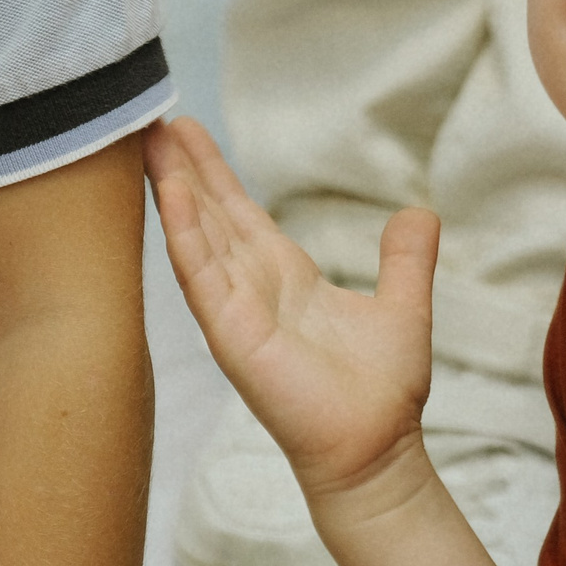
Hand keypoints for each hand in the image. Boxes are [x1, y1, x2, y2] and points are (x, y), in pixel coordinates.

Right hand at [145, 116, 437, 500]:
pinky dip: (186, 235)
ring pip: (197, 236)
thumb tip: (419, 213)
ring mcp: (236, 311)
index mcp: (286, 278)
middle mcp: (252, 289)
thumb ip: (406, 258)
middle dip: (180, 168)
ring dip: (172, 189)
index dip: (212, 173)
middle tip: (147, 118)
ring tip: (147, 141)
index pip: (239, 213)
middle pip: (208, 215)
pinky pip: (202, 276)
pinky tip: (170, 195)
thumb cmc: (382, 391)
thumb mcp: (403, 305)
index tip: (185, 130)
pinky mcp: (233, 335)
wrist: (376, 448)